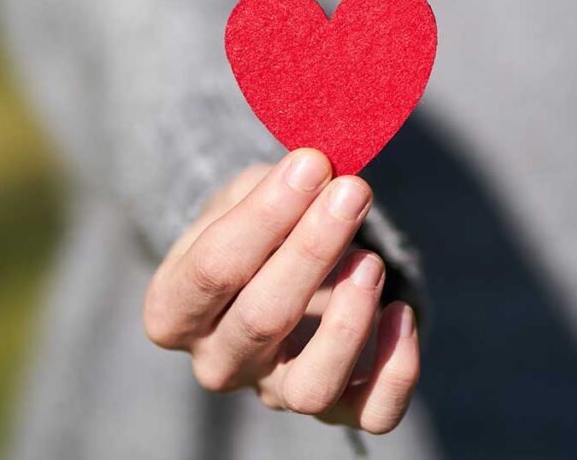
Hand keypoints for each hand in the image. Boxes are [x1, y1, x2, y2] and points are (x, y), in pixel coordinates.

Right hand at [143, 149, 419, 433]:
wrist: (274, 271)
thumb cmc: (253, 228)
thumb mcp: (243, 196)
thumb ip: (272, 186)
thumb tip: (319, 168)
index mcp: (174, 310)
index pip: (212, 270)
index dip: (265, 216)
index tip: (311, 164)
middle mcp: (218, 362)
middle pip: (261, 321)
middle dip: (312, 249)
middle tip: (351, 191)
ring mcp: (275, 392)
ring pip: (311, 386)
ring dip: (348, 321)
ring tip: (371, 262)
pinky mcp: (334, 408)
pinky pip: (371, 413)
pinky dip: (396, 370)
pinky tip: (401, 312)